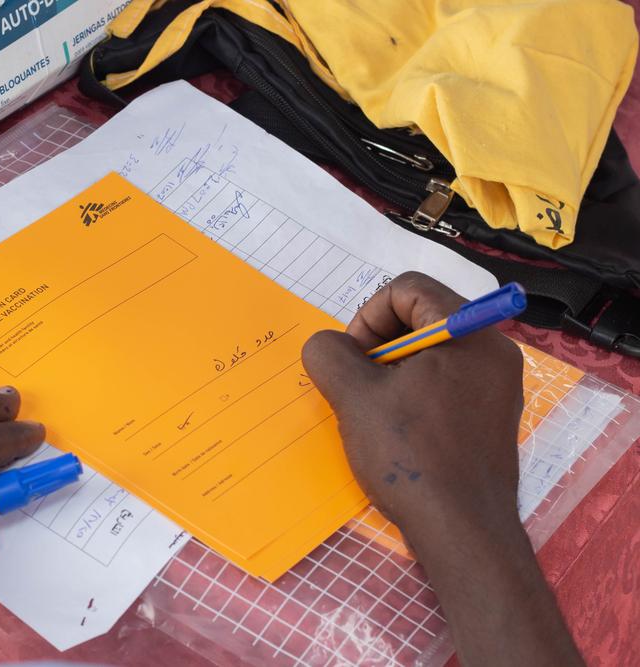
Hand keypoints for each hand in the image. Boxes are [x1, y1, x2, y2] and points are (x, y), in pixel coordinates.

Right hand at [301, 272, 523, 543]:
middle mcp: (493, 352)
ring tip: (373, 408)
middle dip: (379, 343)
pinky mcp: (492, 418)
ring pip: (431, 352)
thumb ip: (330, 355)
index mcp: (470, 333)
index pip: (410, 288)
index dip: (369, 315)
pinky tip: (396, 428)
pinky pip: (446, 382)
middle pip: (423, 316)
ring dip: (392, 369)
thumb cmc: (412, 455)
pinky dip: (413, 391)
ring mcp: (498, 387)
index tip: (353, 357)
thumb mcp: (355, 397)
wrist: (463, 531)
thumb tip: (326, 346)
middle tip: (357, 382)